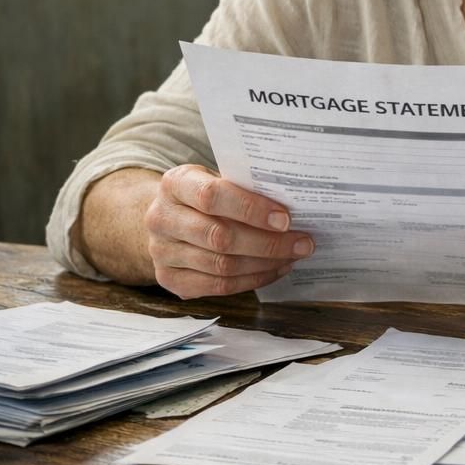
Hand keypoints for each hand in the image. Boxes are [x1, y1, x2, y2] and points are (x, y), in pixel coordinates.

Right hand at [143, 164, 312, 297]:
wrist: (169, 216)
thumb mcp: (220, 178)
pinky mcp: (169, 279)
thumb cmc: (208, 194)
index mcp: (174, 183)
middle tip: (303, 243)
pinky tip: (275, 269)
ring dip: (265, 263)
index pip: (211, 196)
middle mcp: (161, 218)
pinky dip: (253, 280)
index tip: (286, 219)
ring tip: (293, 256)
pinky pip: (218, 286)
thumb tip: (296, 203)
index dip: (251, 209)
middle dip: (268, 243)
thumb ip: (247, 187)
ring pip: (221, 265)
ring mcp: (161, 252)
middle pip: (219, 237)